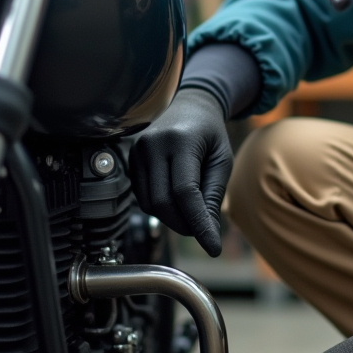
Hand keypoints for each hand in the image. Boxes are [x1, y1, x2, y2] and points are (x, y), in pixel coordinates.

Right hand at [129, 88, 231, 256]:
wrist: (190, 105)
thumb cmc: (210, 133)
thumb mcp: (222, 160)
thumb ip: (214, 194)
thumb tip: (207, 231)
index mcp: (181, 141)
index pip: (185, 192)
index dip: (198, 223)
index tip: (213, 248)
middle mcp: (153, 145)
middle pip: (163, 202)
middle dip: (184, 224)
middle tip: (202, 230)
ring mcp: (137, 151)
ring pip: (149, 204)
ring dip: (171, 219)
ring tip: (192, 213)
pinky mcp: (130, 159)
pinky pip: (141, 197)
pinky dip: (160, 207)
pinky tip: (175, 200)